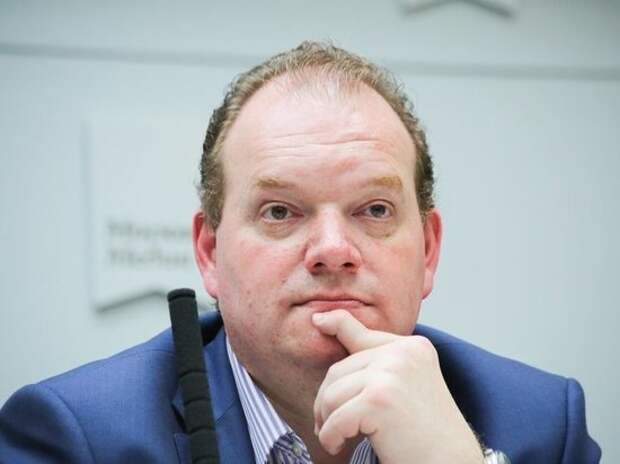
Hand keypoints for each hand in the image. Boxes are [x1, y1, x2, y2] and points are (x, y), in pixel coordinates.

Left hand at [312, 310, 482, 463]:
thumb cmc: (425, 433)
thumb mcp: (403, 385)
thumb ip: (374, 360)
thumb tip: (326, 324)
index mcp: (412, 347)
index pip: (361, 331)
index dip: (335, 322)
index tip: (318, 320)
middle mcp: (403, 353)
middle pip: (338, 370)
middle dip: (326, 401)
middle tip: (328, 426)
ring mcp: (391, 373)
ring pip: (331, 394)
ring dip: (326, 421)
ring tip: (337, 438)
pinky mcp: (379, 399)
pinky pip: (335, 419)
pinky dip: (330, 437)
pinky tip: (338, 446)